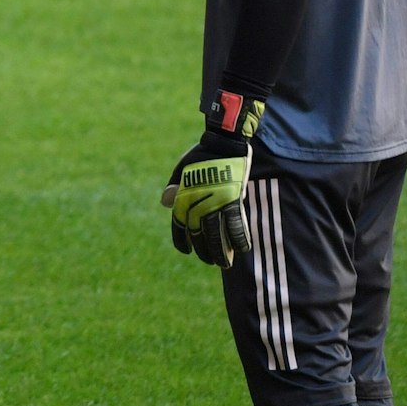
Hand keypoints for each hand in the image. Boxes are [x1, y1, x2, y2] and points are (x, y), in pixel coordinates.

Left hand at [161, 91, 263, 267]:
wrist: (223, 142)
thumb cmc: (201, 155)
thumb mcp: (181, 170)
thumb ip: (175, 188)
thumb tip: (164, 203)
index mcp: (183, 195)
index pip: (179, 223)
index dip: (181, 239)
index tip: (185, 250)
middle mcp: (197, 201)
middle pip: (199, 233)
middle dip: (204, 250)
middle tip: (209, 261)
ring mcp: (216, 202)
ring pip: (216, 234)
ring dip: (220, 251)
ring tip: (223, 264)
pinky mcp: (233, 200)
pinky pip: (237, 224)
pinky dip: (239, 238)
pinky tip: (242, 249)